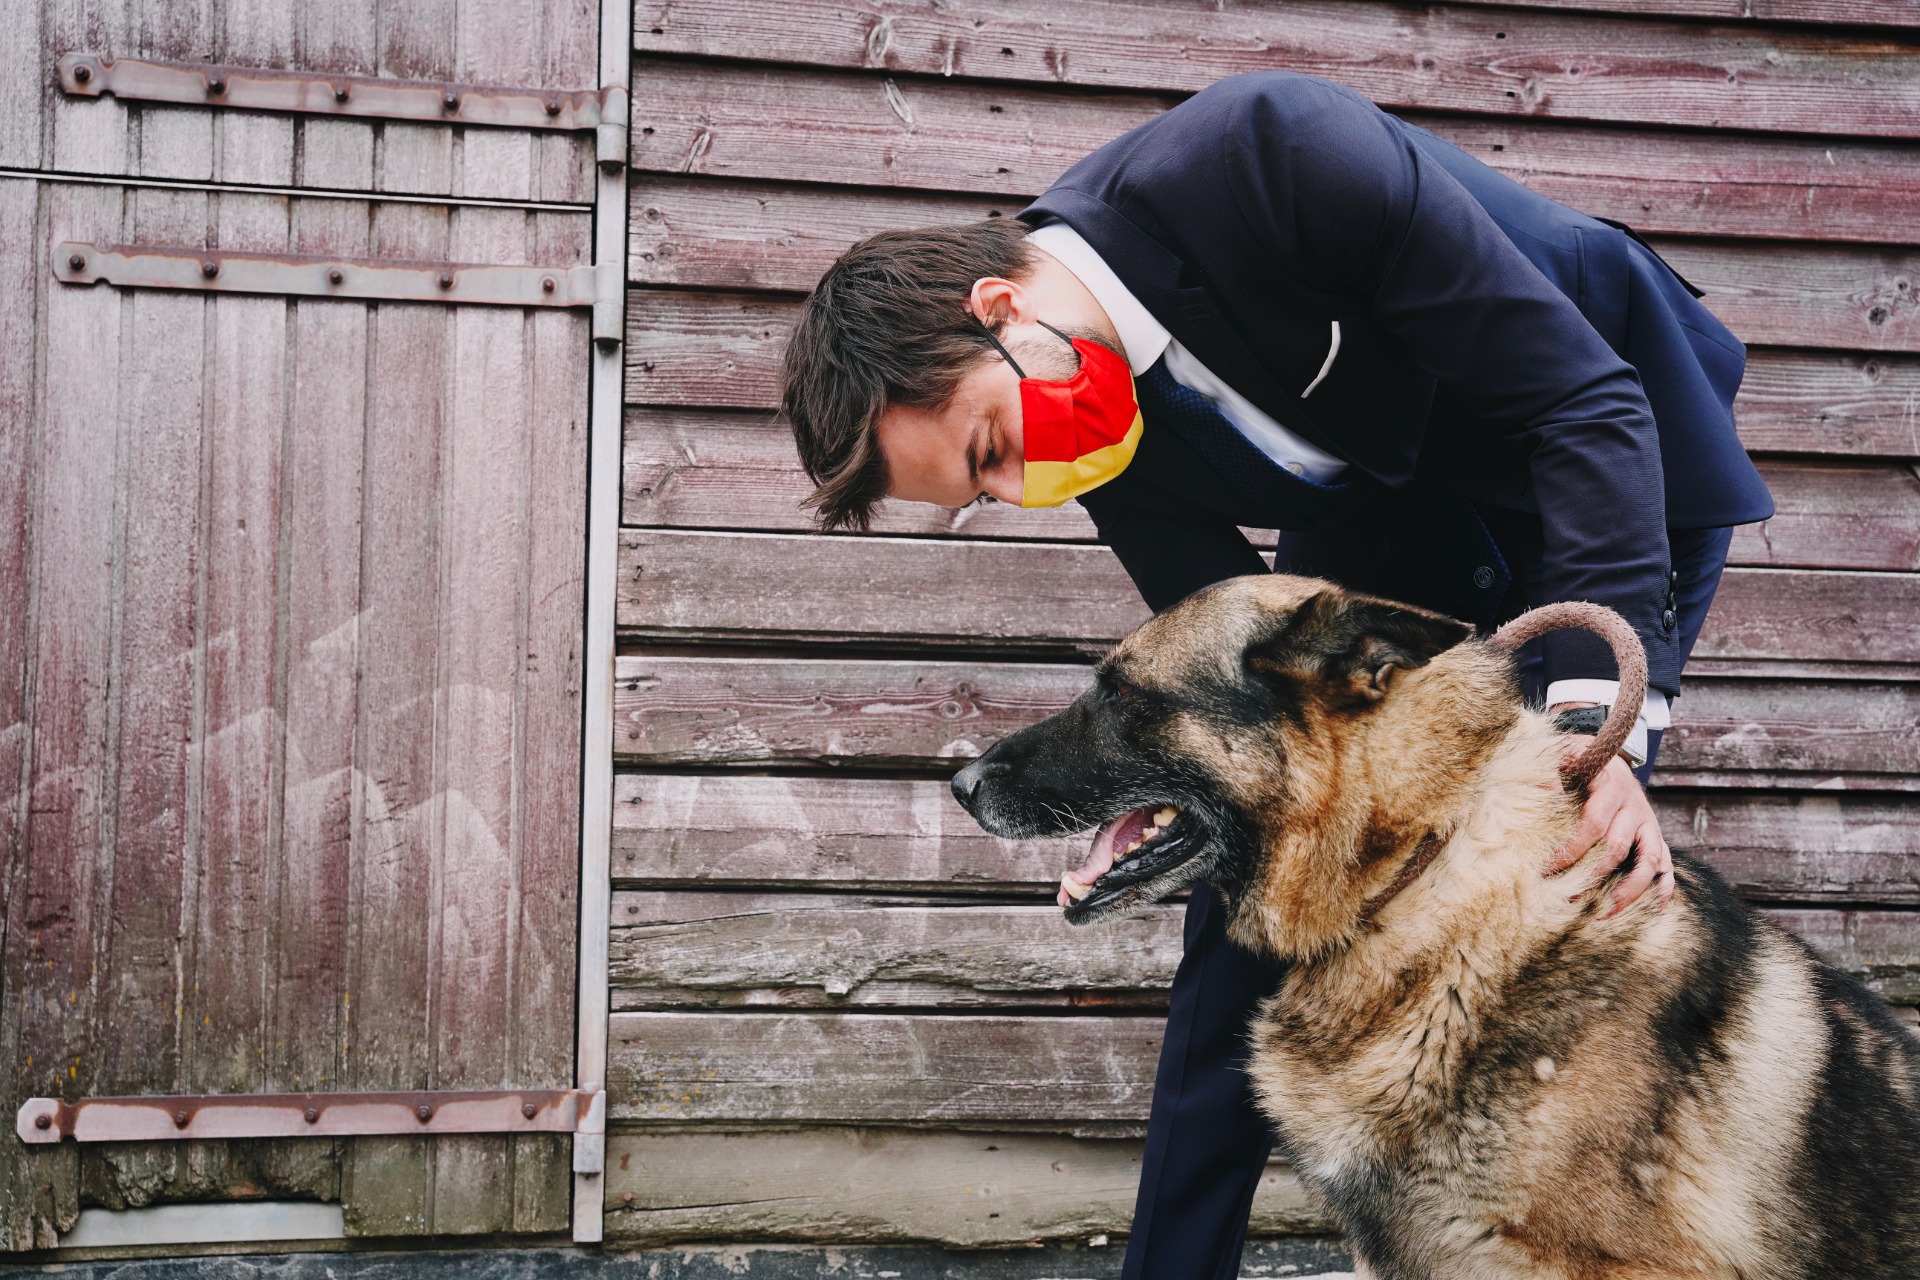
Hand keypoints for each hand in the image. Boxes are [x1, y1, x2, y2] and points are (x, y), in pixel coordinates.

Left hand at [1547, 735, 1672, 915]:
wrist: (1610, 753)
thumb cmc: (1580, 758)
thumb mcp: (1563, 754)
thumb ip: (1551, 770)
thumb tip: (1545, 792)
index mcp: (1612, 786)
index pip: (1593, 824)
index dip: (1572, 849)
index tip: (1548, 869)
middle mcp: (1635, 807)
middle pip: (1618, 847)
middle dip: (1593, 875)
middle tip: (1568, 897)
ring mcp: (1649, 823)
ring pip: (1649, 861)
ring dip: (1630, 890)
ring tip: (1607, 913)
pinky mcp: (1655, 835)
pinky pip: (1667, 864)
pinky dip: (1664, 887)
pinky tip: (1654, 909)